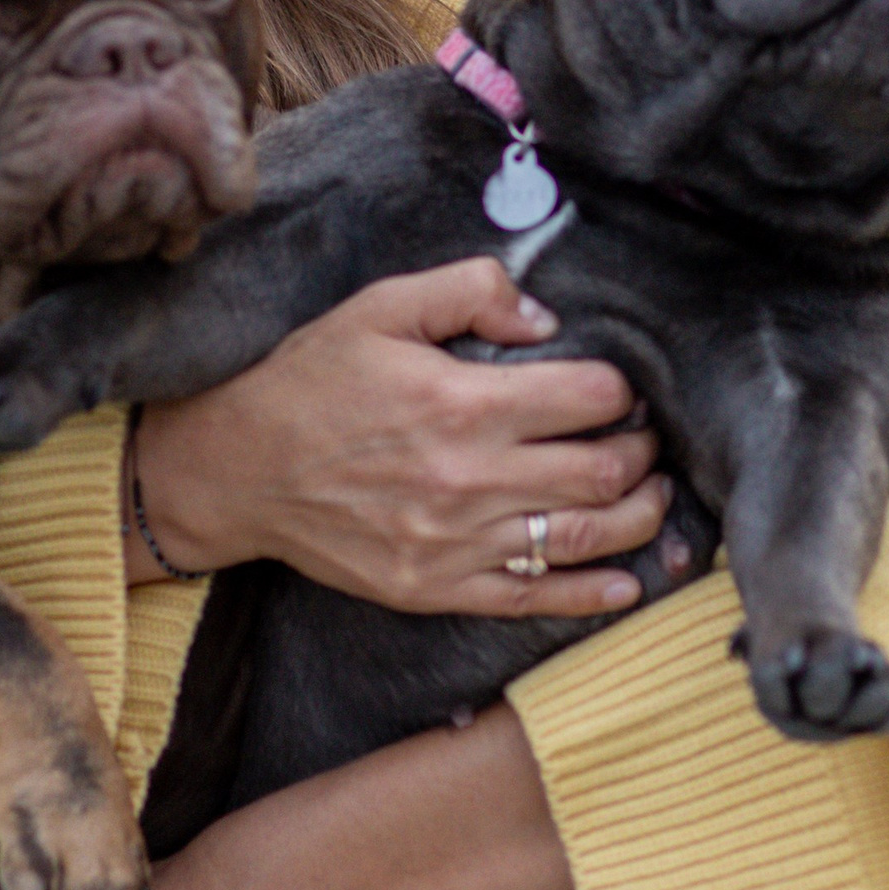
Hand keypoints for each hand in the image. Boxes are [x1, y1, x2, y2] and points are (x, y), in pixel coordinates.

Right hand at [131, 257, 672, 616]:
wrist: (237, 469)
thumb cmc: (310, 380)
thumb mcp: (381, 307)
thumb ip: (469, 292)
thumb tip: (544, 318)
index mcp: (459, 401)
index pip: (587, 398)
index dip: (620, 391)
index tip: (619, 390)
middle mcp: (465, 477)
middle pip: (600, 472)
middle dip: (641, 454)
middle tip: (645, 441)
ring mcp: (452, 542)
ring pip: (581, 538)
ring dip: (636, 518)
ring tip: (651, 496)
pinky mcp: (434, 588)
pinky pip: (530, 597)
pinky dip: (590, 595)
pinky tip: (627, 583)